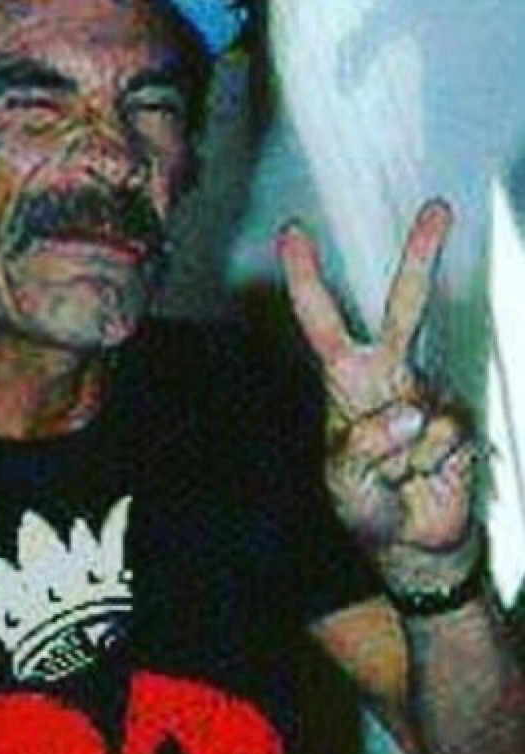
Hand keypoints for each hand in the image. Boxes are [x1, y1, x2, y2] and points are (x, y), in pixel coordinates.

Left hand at [277, 199, 479, 591]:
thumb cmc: (368, 506)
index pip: (322, 322)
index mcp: (346, 382)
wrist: (414, 544)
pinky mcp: (460, 421)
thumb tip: (414, 411)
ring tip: (397, 480)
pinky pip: (443, 434)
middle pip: (405, 308)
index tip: (293, 231)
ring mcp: (429, 395)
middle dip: (421, 258)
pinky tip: (426, 478)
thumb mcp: (344, 479)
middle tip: (438, 209)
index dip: (307, 278)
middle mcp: (390, 377)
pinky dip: (430, 463)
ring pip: (425, 396)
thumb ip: (366, 445)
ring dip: (404, 453)